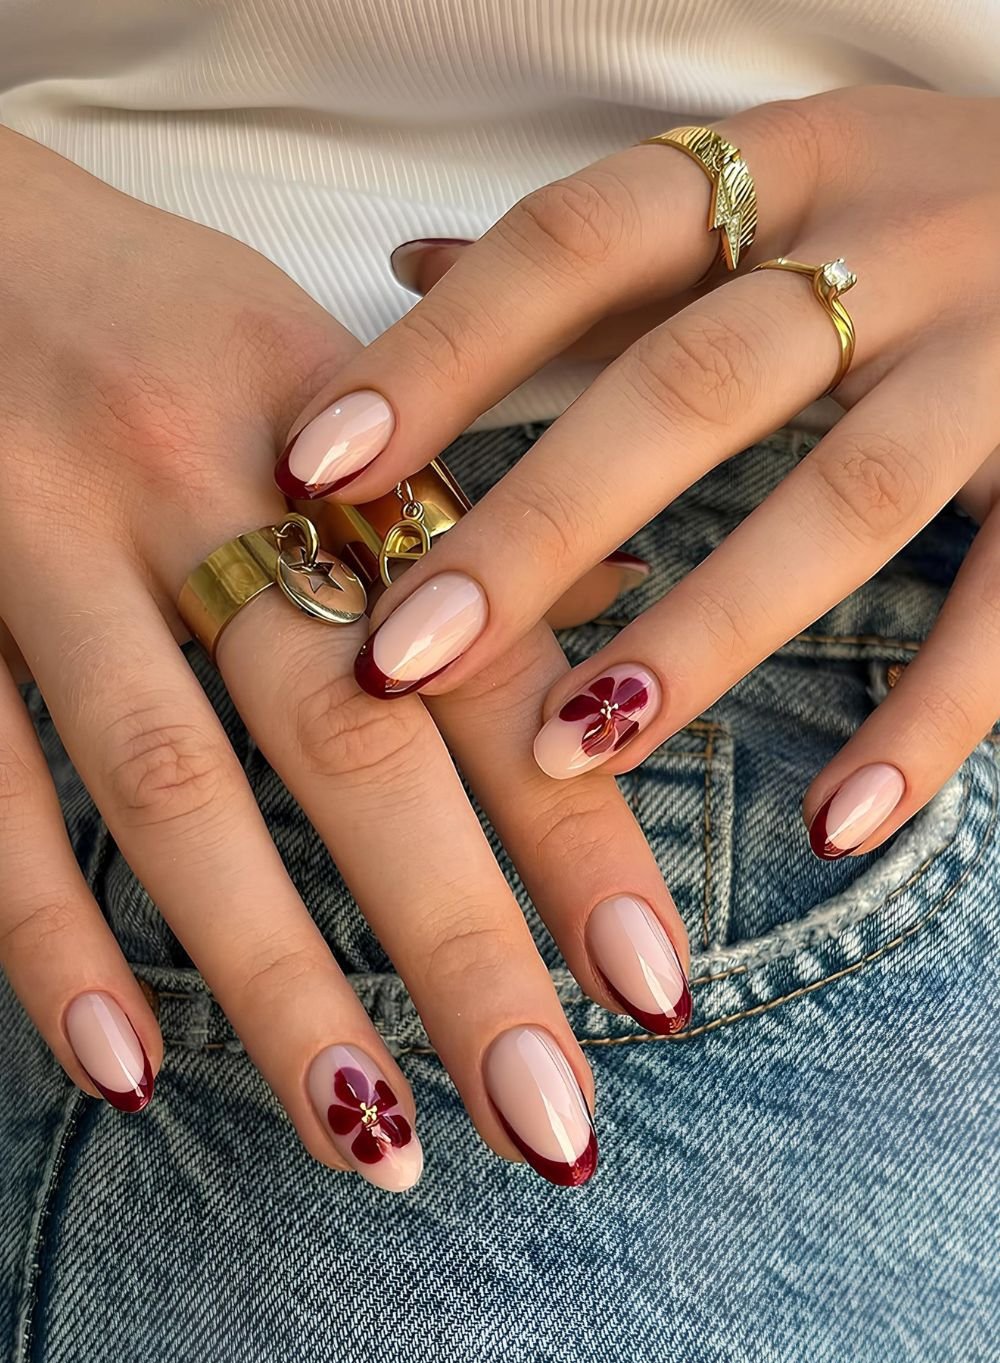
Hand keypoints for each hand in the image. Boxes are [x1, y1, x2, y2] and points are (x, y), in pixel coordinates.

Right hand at [0, 127, 691, 1192]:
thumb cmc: (161, 311)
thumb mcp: (329, 369)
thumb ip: (453, 514)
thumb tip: (607, 635)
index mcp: (330, 426)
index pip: (482, 649)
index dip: (576, 821)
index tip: (655, 985)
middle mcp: (196, 482)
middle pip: (349, 741)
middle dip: (459, 946)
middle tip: (551, 1119)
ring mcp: (44, 548)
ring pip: (171, 788)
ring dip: (277, 982)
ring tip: (375, 1140)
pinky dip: (51, 935)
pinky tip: (128, 1072)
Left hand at [282, 85, 999, 859]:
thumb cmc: (924, 213)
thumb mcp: (774, 185)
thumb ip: (602, 254)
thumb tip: (408, 270)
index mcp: (792, 164)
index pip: (579, 239)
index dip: (444, 354)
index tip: (316, 473)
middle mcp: (900, 244)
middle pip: (694, 385)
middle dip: (541, 526)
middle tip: (405, 656)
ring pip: (849, 499)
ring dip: (703, 633)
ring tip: (574, 751)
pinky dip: (930, 723)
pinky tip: (832, 826)